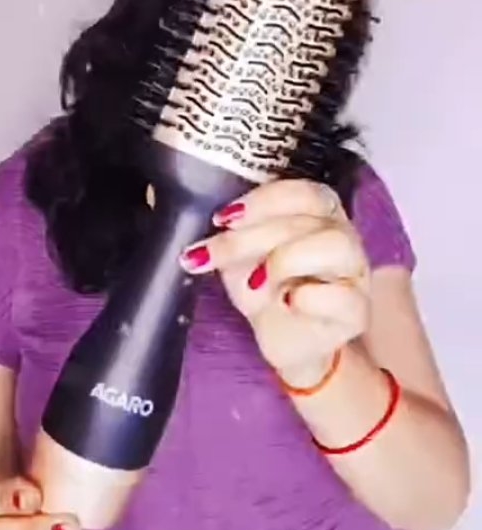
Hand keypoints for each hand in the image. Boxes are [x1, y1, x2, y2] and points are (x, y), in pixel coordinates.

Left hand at [181, 180, 370, 387]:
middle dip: (250, 237)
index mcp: (316, 211)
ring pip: (334, 245)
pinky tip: (287, 303)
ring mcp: (354, 271)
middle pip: (305, 218)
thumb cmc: (266, 288)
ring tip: (255, 284)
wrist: (283, 339)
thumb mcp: (238, 254)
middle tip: (211, 255)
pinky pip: (344, 296)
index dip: (260, 201)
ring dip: (284, 260)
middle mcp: (342, 233)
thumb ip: (224, 230)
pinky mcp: (357, 311)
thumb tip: (171, 201)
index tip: (222, 218)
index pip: (299, 190)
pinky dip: (310, 297)